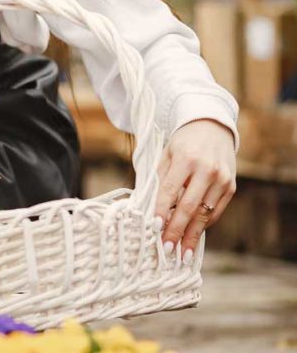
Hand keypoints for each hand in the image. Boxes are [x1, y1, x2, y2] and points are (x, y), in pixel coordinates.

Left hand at [154, 119, 236, 261]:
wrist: (212, 128)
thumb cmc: (182, 143)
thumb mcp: (166, 154)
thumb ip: (159, 178)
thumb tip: (149, 208)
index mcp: (186, 158)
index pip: (170, 190)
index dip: (161, 210)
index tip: (154, 228)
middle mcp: (207, 170)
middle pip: (189, 206)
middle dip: (177, 230)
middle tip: (167, 249)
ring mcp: (222, 179)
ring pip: (205, 214)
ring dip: (192, 235)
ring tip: (182, 253)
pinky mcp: (231, 187)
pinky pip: (216, 211)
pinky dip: (203, 225)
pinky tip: (193, 236)